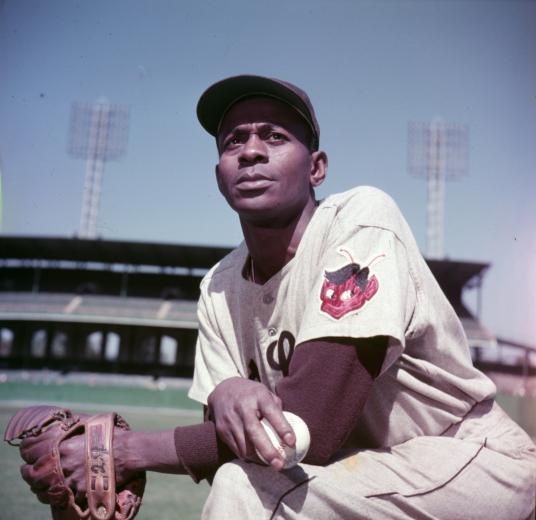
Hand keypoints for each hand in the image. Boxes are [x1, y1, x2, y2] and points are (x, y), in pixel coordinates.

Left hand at [20, 418, 135, 504]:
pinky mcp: (81, 491)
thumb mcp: (90, 423)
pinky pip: (65, 498)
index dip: (27, 455)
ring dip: (41, 489)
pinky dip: (61, 497)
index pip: (33, 454)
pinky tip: (61, 494)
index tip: (26, 457)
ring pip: (46, 490)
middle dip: (28, 475)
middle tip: (28, 473)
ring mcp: (71, 480)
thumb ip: (74, 425)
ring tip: (41, 487)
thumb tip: (65, 421)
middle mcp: (63, 464)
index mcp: (63, 447)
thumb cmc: (111, 435)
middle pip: (34, 476)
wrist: (127, 451)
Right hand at [207, 377, 294, 469]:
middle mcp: (243, 407)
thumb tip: (291, 430)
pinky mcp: (222, 430)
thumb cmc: (251, 394)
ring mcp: (230, 420)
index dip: (282, 427)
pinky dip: (248, 456)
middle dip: (268, 451)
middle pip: (255, 432)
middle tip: (279, 465)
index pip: (271, 412)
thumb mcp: (265, 393)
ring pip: (244, 446)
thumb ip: (276, 409)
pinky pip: (236, 449)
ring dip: (258, 459)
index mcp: (258, 396)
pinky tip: (257, 459)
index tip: (292, 442)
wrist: (222, 390)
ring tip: (271, 464)